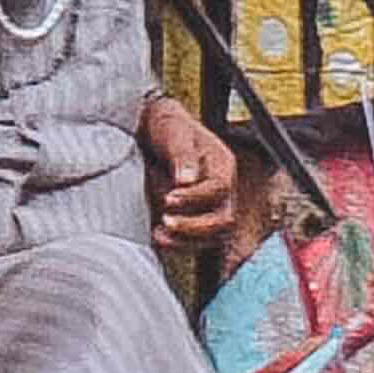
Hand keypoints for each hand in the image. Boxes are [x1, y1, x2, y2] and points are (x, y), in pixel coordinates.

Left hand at [139, 94, 236, 255]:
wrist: (149, 133)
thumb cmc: (165, 128)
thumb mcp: (173, 131)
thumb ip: (181, 154)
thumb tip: (186, 180)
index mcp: (222, 165)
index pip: (219, 189)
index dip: (195, 198)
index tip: (168, 199)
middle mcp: (221, 190)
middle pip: (223, 220)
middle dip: (194, 226)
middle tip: (165, 221)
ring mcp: (208, 208)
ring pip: (212, 238)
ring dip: (185, 240)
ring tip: (159, 234)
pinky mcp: (193, 220)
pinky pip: (195, 243)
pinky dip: (177, 244)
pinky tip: (157, 237)